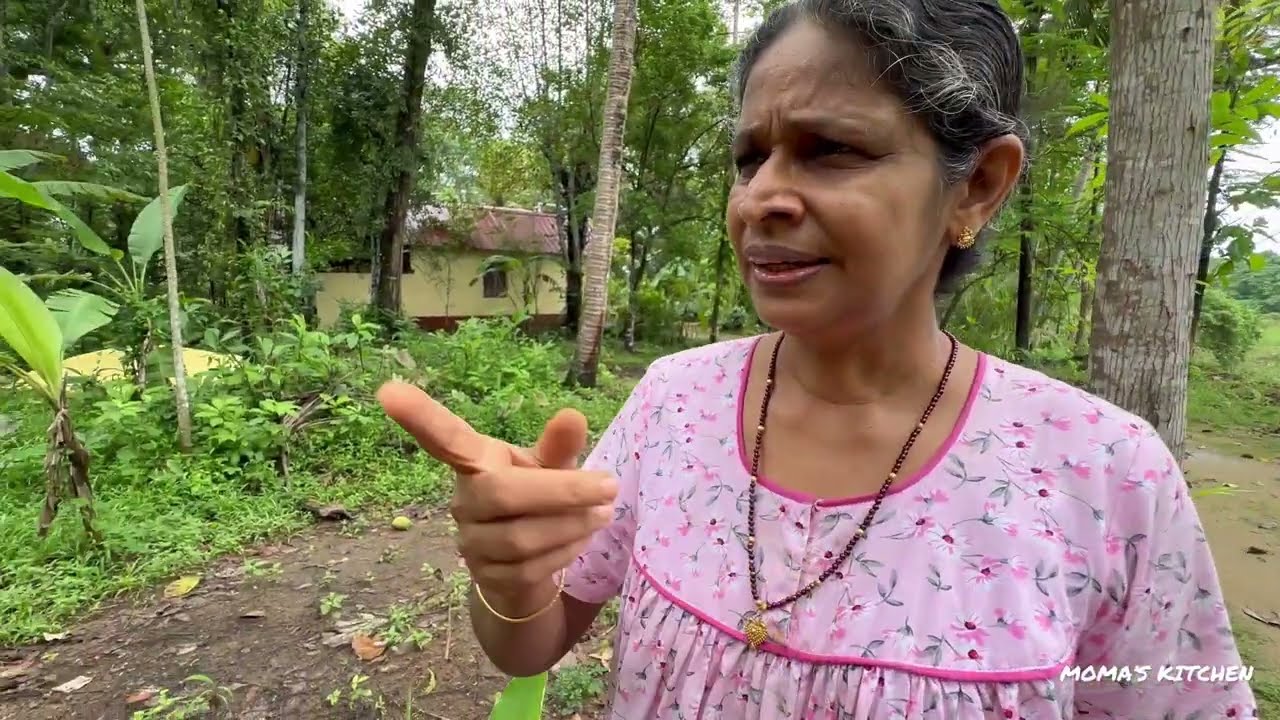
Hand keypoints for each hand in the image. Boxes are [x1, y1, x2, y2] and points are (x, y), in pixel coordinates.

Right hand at [377, 382, 617, 611]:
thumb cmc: (535, 501)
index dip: (419, 416)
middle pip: (501, 493)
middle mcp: (464, 500)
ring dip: (573, 524)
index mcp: (475, 462)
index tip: (388, 390)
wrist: (525, 570)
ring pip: (521, 537)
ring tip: (604, 512)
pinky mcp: (487, 578)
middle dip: (562, 490)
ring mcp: (471, 543)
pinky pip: (530, 567)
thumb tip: (573, 415)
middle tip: (609, 486)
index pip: (444, 439)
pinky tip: (583, 539)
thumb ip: (558, 446)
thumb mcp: (548, 468)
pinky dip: (566, 550)